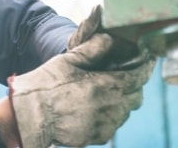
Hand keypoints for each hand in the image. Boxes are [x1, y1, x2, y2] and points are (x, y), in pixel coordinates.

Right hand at [10, 10, 155, 146]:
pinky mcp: (96, 137)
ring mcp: (104, 125)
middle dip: (133, 87)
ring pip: (125, 113)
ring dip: (121, 103)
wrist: (30, 115)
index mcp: (105, 85)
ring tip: (106, 95)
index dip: (145, 67)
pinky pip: (112, 126)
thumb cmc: (46, 85)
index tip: (147, 61)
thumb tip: (110, 39)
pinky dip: (109, 118)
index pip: (138, 77)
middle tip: (123, 79)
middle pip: (136, 97)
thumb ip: (93, 49)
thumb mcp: (68, 60)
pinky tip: (94, 110)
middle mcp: (109, 107)